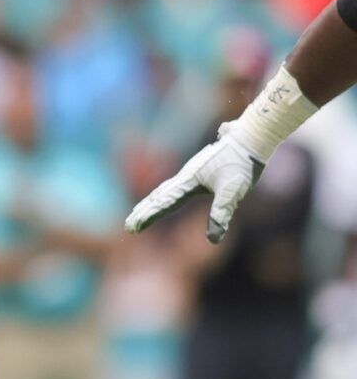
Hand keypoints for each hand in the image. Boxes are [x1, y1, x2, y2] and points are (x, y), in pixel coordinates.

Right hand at [125, 122, 263, 243]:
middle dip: (143, 212)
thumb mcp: (233, 191)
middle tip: (129, 226)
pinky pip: (173, 186)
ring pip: (163, 190)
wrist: (249, 138)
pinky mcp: (198, 171)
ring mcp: (190, 173)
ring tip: (138, 212)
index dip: (149, 216)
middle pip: (158, 196)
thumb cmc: (242, 163)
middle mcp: (185, 176)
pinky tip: (162, 195)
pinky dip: (162, 194)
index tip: (133, 227)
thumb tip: (214, 239)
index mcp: (189, 180)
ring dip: (150, 203)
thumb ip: (221, 213)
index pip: (164, 203)